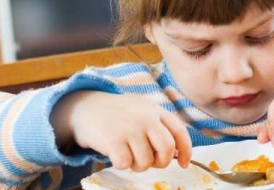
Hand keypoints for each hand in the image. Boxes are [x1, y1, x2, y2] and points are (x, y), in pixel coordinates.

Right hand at [51, 91, 191, 170]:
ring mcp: (130, 128)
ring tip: (129, 154)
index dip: (186, 151)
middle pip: (167, 149)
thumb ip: (161, 127)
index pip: (180, 132)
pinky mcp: (113, 139)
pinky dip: (122, 164)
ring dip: (138, 165)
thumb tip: (178, 153)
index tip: (184, 164)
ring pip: (145, 161)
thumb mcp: (144, 112)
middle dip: (162, 162)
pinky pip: (125, 164)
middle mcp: (146, 118)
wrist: (87, 107)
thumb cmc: (119, 115)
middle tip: (151, 162)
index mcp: (157, 111)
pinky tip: (116, 154)